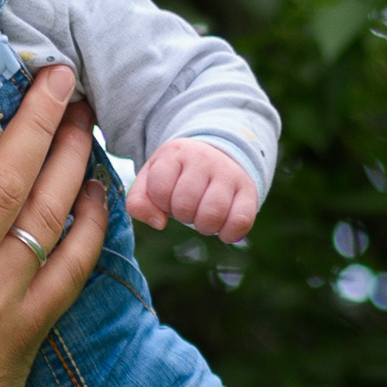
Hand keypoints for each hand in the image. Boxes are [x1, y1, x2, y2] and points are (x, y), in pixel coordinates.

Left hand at [128, 137, 258, 240]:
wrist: (216, 155)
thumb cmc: (176, 176)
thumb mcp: (149, 181)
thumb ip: (138, 202)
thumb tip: (159, 223)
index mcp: (175, 153)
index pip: (160, 190)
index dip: (160, 203)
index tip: (168, 198)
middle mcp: (204, 159)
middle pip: (185, 205)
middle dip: (182, 215)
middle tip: (188, 208)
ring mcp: (229, 173)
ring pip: (212, 214)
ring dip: (203, 226)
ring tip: (203, 216)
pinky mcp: (248, 189)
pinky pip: (241, 220)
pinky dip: (229, 233)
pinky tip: (222, 231)